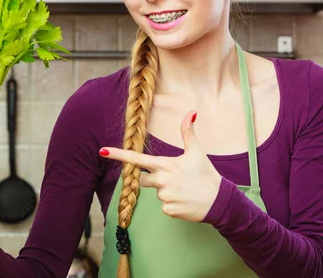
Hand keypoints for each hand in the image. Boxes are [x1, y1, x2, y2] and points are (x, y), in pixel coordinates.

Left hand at [100, 111, 221, 221]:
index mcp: (165, 164)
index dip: (118, 154)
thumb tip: (191, 112)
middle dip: (153, 179)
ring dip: (166, 192)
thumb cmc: (206, 175)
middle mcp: (162, 180)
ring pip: (156, 193)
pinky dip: (173, 204)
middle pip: (143, 180)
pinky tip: (185, 201)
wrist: (219, 202)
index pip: (136, 158)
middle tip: (174, 179)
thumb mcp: (197, 153)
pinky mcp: (168, 210)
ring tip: (184, 190)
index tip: (102, 150)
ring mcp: (164, 197)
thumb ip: (188, 133)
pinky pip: (164, 206)